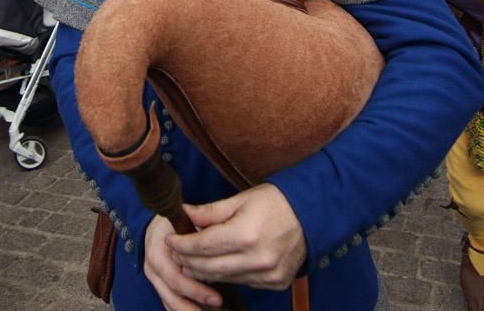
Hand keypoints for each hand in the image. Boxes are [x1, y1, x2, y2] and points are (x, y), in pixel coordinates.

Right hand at [144, 216, 222, 309]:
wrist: (160, 225)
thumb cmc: (177, 222)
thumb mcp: (187, 219)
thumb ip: (200, 229)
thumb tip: (217, 239)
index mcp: (157, 252)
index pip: (176, 278)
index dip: (196, 291)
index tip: (218, 298)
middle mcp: (152, 268)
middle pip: (172, 296)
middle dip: (194, 307)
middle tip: (219, 308)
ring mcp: (155, 278)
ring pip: (170, 302)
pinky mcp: (159, 285)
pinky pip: (170, 303)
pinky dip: (187, 309)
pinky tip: (205, 310)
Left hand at [168, 184, 305, 291]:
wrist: (313, 215)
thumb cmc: (276, 202)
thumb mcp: (241, 199)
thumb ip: (210, 212)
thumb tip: (183, 213)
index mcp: (246, 234)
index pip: (203, 246)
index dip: (182, 245)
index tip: (169, 239)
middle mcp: (257, 259)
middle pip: (209, 267)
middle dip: (187, 260)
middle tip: (175, 252)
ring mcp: (268, 275)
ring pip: (223, 279)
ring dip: (203, 271)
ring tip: (190, 260)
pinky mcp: (275, 283)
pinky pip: (242, 282)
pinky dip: (226, 275)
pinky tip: (217, 265)